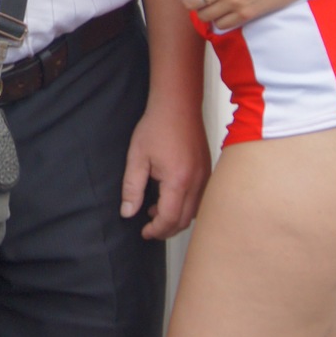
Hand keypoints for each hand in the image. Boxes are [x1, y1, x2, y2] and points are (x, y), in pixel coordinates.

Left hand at [120, 101, 210, 238]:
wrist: (177, 104)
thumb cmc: (157, 126)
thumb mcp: (137, 157)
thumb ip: (131, 188)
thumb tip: (128, 212)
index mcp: (178, 180)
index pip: (170, 218)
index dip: (156, 230)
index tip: (144, 232)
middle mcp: (197, 182)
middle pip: (185, 220)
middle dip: (166, 229)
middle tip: (148, 227)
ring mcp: (205, 177)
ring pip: (195, 212)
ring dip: (176, 218)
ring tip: (155, 210)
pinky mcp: (207, 171)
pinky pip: (200, 199)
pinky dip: (185, 206)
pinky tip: (169, 196)